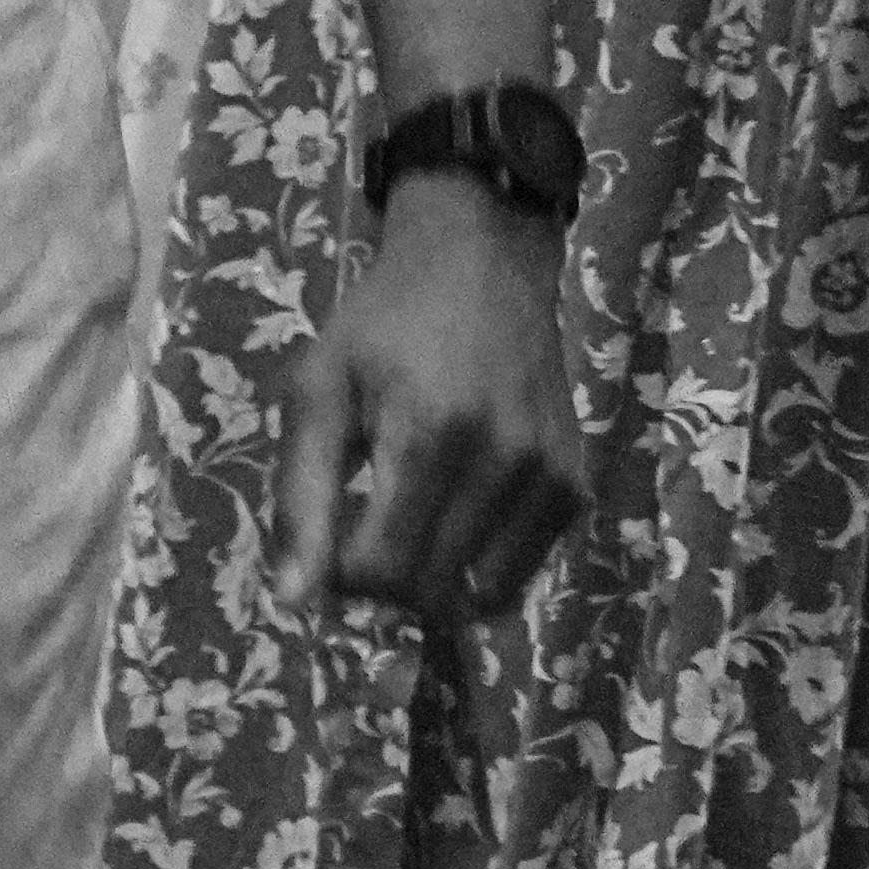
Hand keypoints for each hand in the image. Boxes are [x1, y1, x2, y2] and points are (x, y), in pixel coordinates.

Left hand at [271, 173, 587, 623]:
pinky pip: (520, 576)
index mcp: (429, 433)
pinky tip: (454, 520)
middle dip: (382, 585)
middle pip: (430, 590)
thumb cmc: (383, 325)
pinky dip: (479, 571)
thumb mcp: (318, 390)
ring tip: (407, 526)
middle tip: (361, 534)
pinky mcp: (576, 488)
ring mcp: (549, 479)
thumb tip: (292, 602)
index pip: (383, 569)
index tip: (327, 544)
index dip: (341, 578)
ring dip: (431, 584)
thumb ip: (303, 498)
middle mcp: (503, 462)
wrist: (483, 267)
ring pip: (479, 595)